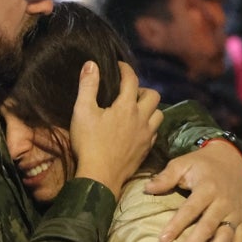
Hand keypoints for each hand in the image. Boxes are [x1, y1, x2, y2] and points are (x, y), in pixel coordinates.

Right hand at [71, 61, 162, 198]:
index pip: (131, 79)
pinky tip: (137, 129)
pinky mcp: (146, 149)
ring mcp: (147, 135)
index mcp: (127, 106)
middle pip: (153, 95)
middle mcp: (142, 118)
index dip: (125, 69)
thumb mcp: (82, 111)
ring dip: (150, 107)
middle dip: (142, 89)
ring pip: (159, 114)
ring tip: (135, 109)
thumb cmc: (89, 143)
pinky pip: (155, 132)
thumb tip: (91, 64)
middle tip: (128, 92)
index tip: (118, 66)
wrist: (100, 176)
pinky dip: (149, 125)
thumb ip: (88, 86)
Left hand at [144, 139, 241, 241]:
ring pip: (225, 237)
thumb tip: (147, 189)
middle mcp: (224, 202)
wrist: (232, 159)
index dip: (177, 225)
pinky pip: (241, 241)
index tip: (163, 240)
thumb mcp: (183, 163)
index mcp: (208, 188)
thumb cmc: (201, 164)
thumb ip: (166, 177)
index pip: (191, 209)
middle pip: (207, 227)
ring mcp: (236, 213)